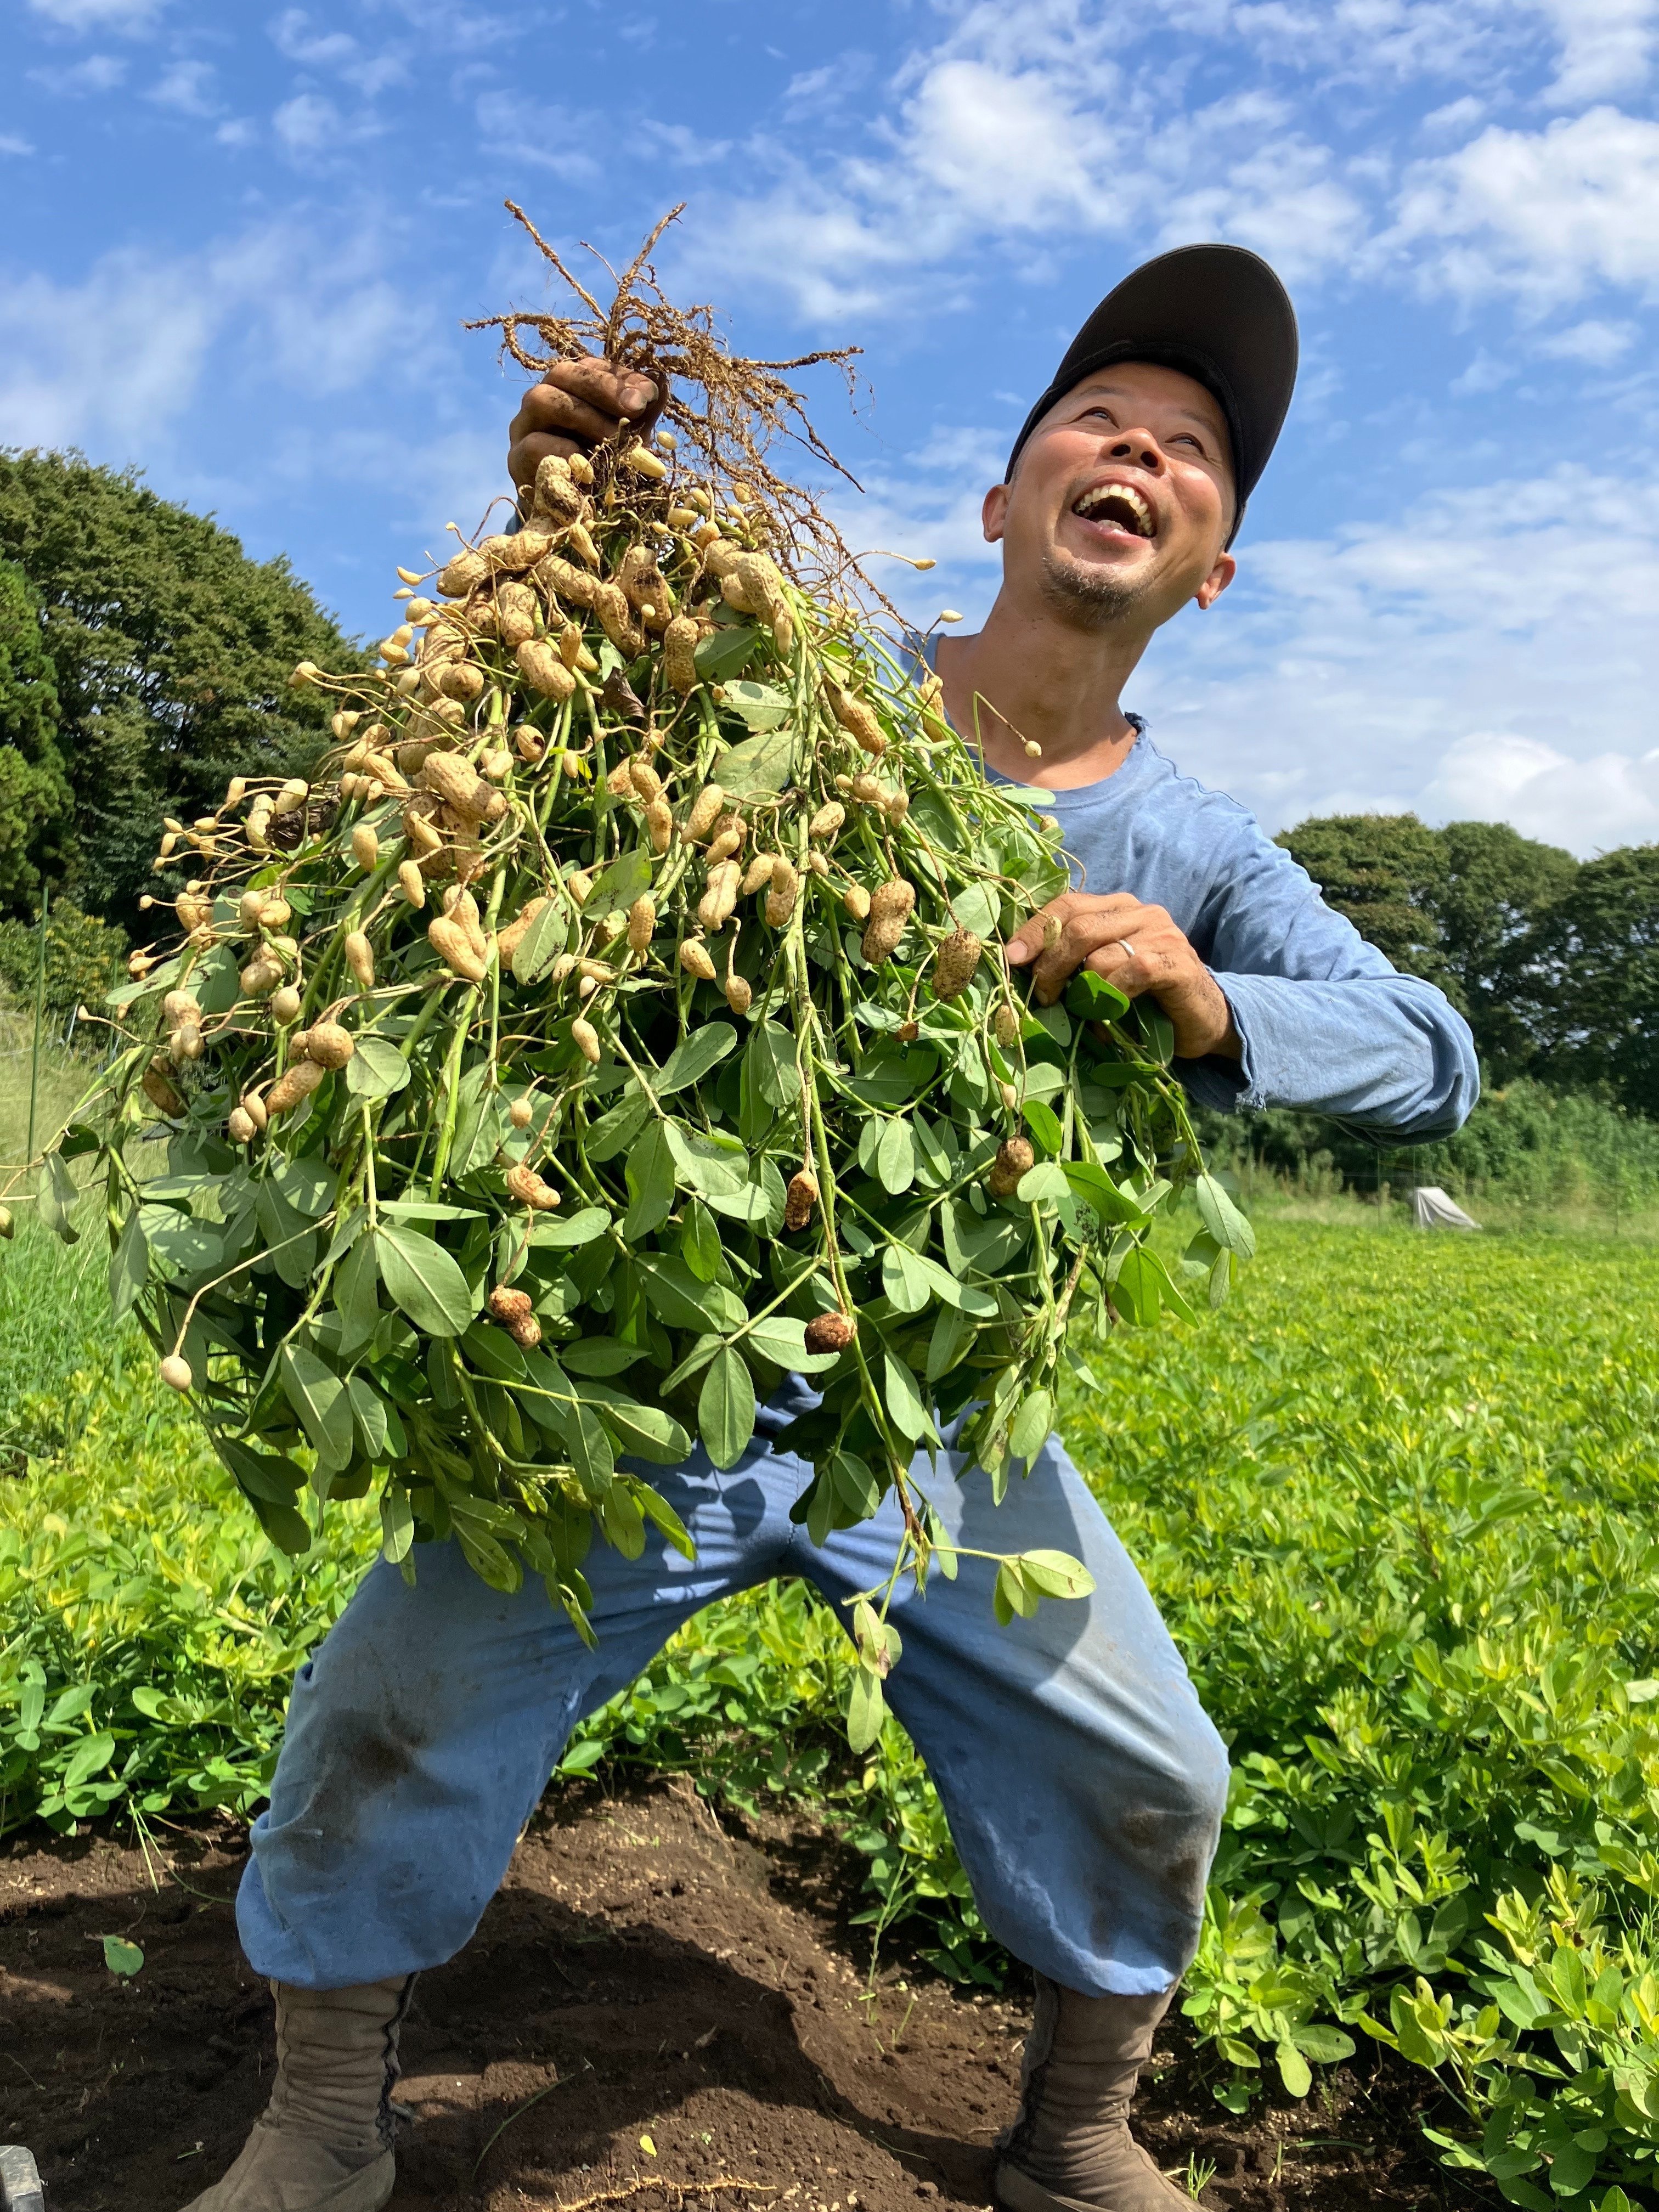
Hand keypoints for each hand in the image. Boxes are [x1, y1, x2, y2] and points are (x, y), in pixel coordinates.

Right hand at [507, 357, 665, 492]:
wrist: (567, 516)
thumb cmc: (601, 470)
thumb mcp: (627, 440)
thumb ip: (641, 415)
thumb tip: (662, 384)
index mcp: (569, 389)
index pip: (588, 366)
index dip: (618, 376)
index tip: (649, 394)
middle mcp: (542, 400)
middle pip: (561, 373)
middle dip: (601, 386)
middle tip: (636, 407)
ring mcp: (524, 427)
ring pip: (542, 399)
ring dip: (585, 415)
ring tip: (617, 438)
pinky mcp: (516, 460)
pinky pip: (534, 444)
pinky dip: (565, 451)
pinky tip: (591, 465)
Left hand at [1005, 892, 1239, 1060]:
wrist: (1203, 1019)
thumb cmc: (1145, 999)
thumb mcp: (1102, 974)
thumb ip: (1073, 960)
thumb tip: (1022, 965)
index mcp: (1117, 907)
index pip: (1067, 905)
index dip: (1035, 930)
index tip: (1013, 958)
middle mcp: (1140, 912)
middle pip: (1078, 927)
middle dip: (1051, 965)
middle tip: (1044, 997)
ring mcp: (1161, 933)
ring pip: (1099, 954)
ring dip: (1083, 992)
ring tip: (1086, 1015)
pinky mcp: (1176, 961)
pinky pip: (1129, 973)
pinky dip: (1112, 998)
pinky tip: (1112, 1016)